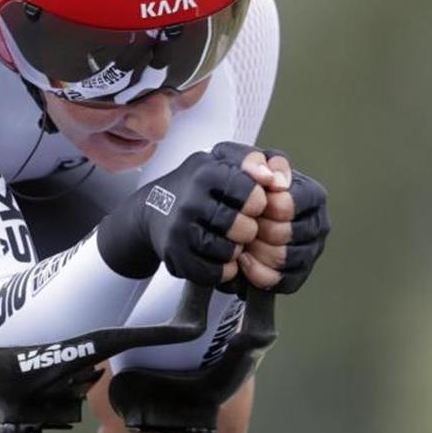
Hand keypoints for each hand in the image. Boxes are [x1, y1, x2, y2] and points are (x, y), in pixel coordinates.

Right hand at [97, 143, 265, 284]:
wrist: (153, 209)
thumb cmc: (197, 185)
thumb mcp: (224, 160)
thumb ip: (257, 162)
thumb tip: (278, 181)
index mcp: (207, 172)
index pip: (254, 197)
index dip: (258, 204)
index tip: (249, 204)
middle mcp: (191, 200)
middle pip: (245, 229)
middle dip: (248, 230)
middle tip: (239, 225)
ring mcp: (180, 229)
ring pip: (230, 252)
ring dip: (235, 250)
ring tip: (228, 240)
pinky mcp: (175, 254)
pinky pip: (213, 272)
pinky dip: (222, 268)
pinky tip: (219, 256)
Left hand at [235, 150, 329, 292]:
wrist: (230, 211)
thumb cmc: (241, 184)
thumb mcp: (243, 162)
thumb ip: (255, 162)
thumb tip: (272, 180)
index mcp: (311, 194)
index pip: (287, 206)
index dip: (262, 207)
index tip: (248, 204)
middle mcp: (318, 223)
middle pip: (285, 234)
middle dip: (256, 230)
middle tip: (242, 224)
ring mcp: (311, 251)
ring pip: (284, 259)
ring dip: (256, 251)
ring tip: (241, 241)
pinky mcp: (299, 274)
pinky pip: (281, 281)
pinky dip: (258, 273)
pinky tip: (244, 260)